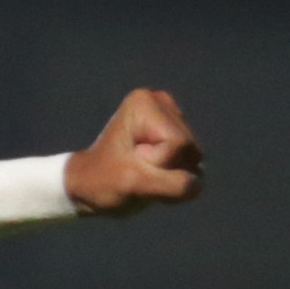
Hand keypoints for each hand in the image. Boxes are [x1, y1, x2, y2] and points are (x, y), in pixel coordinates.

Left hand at [67, 87, 202, 215]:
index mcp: (144, 104)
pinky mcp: (176, 132)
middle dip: (166, 169)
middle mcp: (160, 102)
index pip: (177, 144)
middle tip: (138, 171)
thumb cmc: (104, 183)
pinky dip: (174, 174)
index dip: (158, 163)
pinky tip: (153, 172)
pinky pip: (191, 161)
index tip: (132, 164)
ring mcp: (170, 116)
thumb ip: (173, 184)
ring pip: (193, 157)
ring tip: (143, 172)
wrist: (90, 187)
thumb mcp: (136, 185)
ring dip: (171, 174)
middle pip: (189, 148)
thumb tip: (199, 183)